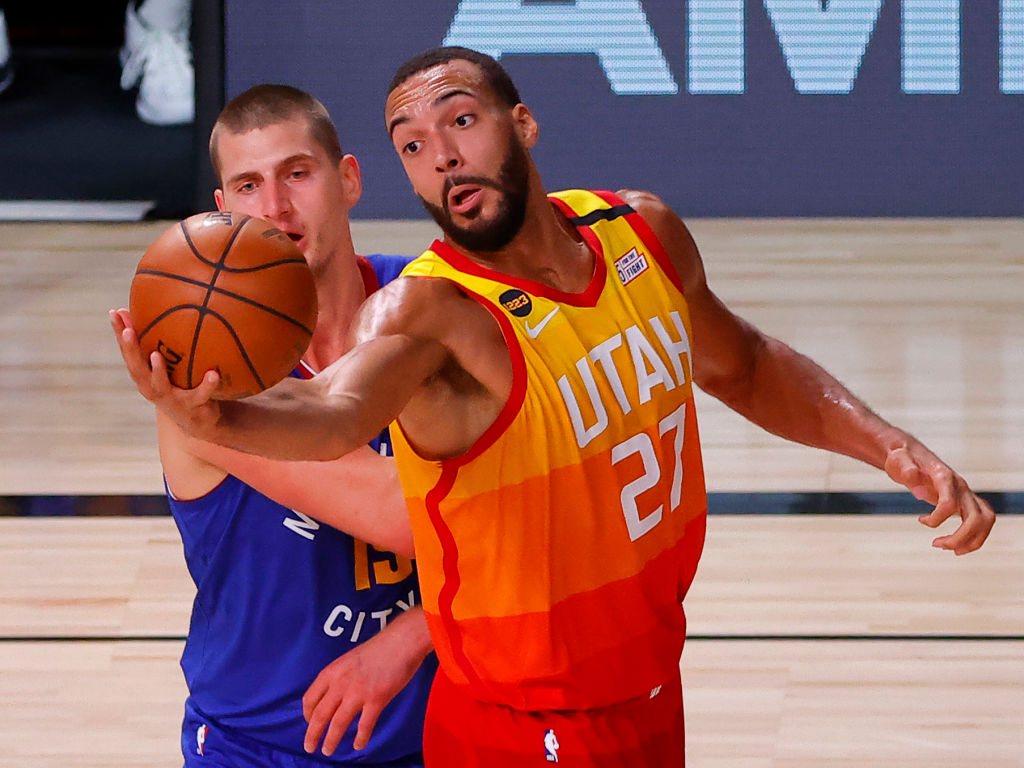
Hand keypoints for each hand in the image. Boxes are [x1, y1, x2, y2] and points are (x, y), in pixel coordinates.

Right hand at [109, 308, 221, 438]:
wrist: (199, 420)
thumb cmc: (182, 384)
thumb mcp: (172, 363)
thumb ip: (164, 341)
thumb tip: (163, 305)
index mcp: (145, 375)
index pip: (128, 351)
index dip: (120, 333)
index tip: (115, 312)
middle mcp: (152, 387)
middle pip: (136, 368)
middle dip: (130, 349)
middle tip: (127, 331)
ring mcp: (170, 399)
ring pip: (160, 385)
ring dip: (157, 370)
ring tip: (156, 354)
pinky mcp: (191, 406)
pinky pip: (200, 394)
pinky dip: (207, 385)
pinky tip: (214, 373)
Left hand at [302, 606, 430, 755]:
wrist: (401, 641)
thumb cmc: (378, 649)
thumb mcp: (349, 660)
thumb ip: (339, 677)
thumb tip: (334, 696)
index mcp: (332, 671)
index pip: (310, 698)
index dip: (307, 714)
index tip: (309, 722)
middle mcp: (340, 683)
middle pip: (320, 715)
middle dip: (312, 734)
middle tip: (309, 747)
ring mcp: (358, 692)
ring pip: (338, 724)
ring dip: (331, 740)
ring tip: (328, 751)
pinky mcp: (376, 699)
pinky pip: (364, 725)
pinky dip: (360, 738)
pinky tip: (358, 745)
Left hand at [884, 437, 994, 553]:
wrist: (910, 454)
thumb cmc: (901, 459)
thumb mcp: (897, 461)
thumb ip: (906, 471)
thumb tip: (916, 489)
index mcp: (944, 476)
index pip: (950, 504)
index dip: (936, 519)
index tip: (920, 520)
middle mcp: (960, 485)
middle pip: (976, 517)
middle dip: (960, 537)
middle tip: (936, 545)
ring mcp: (966, 492)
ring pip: (986, 520)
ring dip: (973, 540)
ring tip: (952, 550)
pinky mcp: (966, 499)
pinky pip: (982, 520)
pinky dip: (975, 536)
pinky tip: (956, 545)